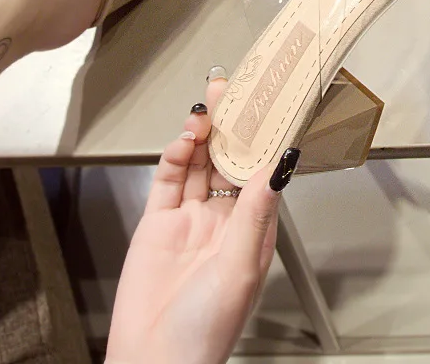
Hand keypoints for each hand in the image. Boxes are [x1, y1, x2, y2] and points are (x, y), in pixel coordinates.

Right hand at [106, 73, 298, 363]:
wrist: (152, 359)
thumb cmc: (205, 331)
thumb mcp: (240, 266)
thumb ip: (255, 213)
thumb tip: (277, 170)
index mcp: (252, 231)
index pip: (261, 172)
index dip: (264, 139)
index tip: (268, 109)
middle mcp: (223, 221)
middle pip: (227, 161)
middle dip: (229, 126)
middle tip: (229, 92)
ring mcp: (189, 220)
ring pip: (199, 164)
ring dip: (203, 135)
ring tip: (206, 109)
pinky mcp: (158, 222)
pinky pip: (168, 179)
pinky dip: (175, 157)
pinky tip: (183, 141)